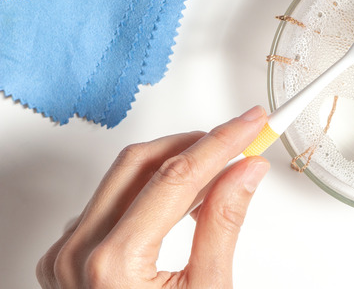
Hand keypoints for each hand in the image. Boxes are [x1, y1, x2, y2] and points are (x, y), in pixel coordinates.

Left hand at [37, 106, 269, 288]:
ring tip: (220, 161)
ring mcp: (65, 256)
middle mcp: (78, 253)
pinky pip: (108, 202)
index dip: (222, 142)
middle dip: (196, 142)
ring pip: (121, 178)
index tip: (252, 124)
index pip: (177, 177)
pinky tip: (182, 191)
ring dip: (173, 162)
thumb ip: (224, 223)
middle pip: (141, 164)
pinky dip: (149, 187)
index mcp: (113, 264)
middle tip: (240, 134)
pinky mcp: (66, 258)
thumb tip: (245, 172)